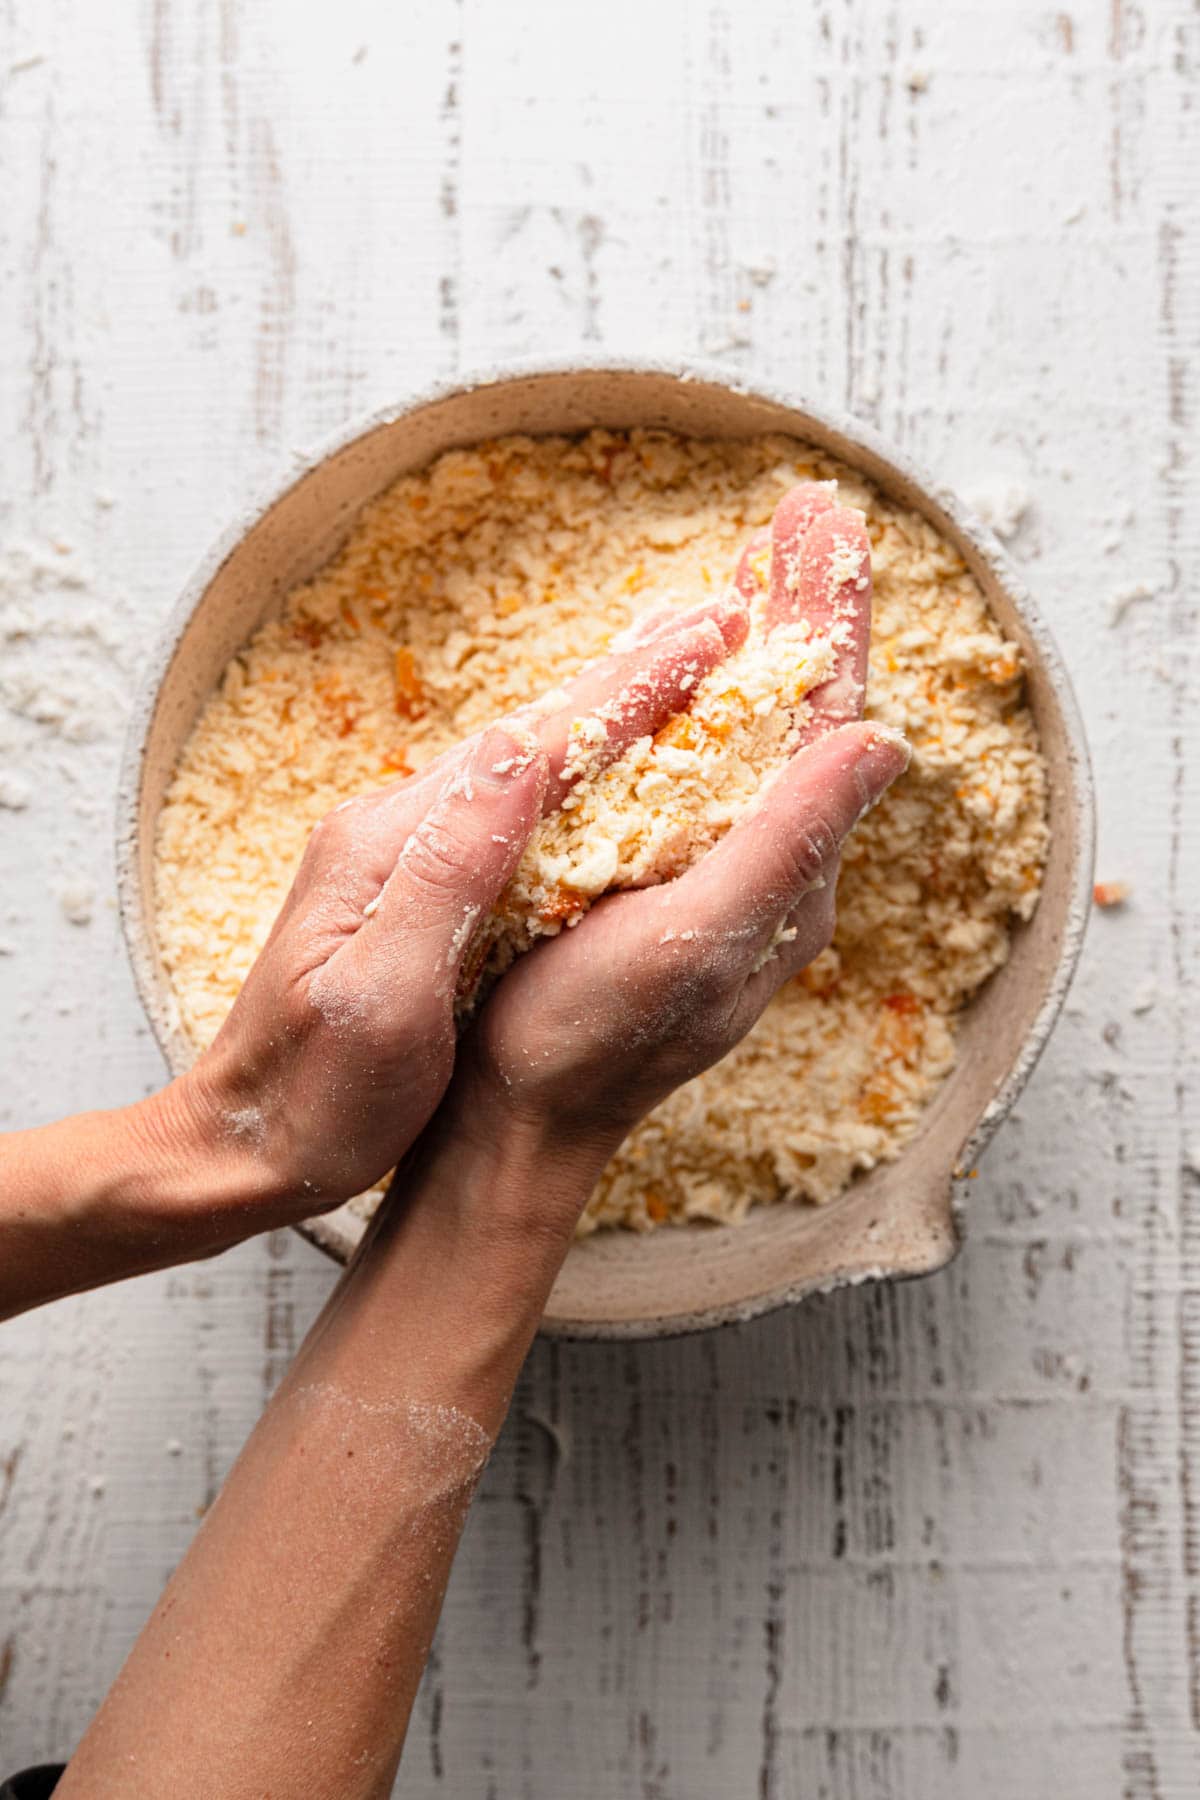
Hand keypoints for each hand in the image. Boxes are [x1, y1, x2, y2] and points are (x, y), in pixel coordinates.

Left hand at [162, 595, 747, 1214]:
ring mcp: (401, 851)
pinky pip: (513, 805)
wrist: (243, 1146)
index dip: (621, 696)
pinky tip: (608, 757)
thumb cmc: (313, 1097)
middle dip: (625, 678)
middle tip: (713, 621)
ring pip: (523, 762)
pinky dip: (574, 767)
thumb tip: (516, 751)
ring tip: (678, 662)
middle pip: (528, 735)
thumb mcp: (380, 997)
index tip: (702, 642)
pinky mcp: (414, 882)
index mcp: (390, 845)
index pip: (528, 751)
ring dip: (604, 710)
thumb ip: (445, 872)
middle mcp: (394, 826)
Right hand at [450, 485, 908, 1239]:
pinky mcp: (668, 877)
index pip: (831, 718)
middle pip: (807, 712)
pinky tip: (696, 664)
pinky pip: (707, 767)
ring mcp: (719, 870)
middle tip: (803, 510)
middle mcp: (770, 865)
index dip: (828, 614)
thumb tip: (883, 742)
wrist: (518, 1117)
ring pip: (759, 735)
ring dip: (766, 641)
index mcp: (789, 872)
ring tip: (767, 560)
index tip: (822, 520)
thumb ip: (788, 840)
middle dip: (807, 606)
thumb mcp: (696, 938)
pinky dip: (710, 697)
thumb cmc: (591, 1036)